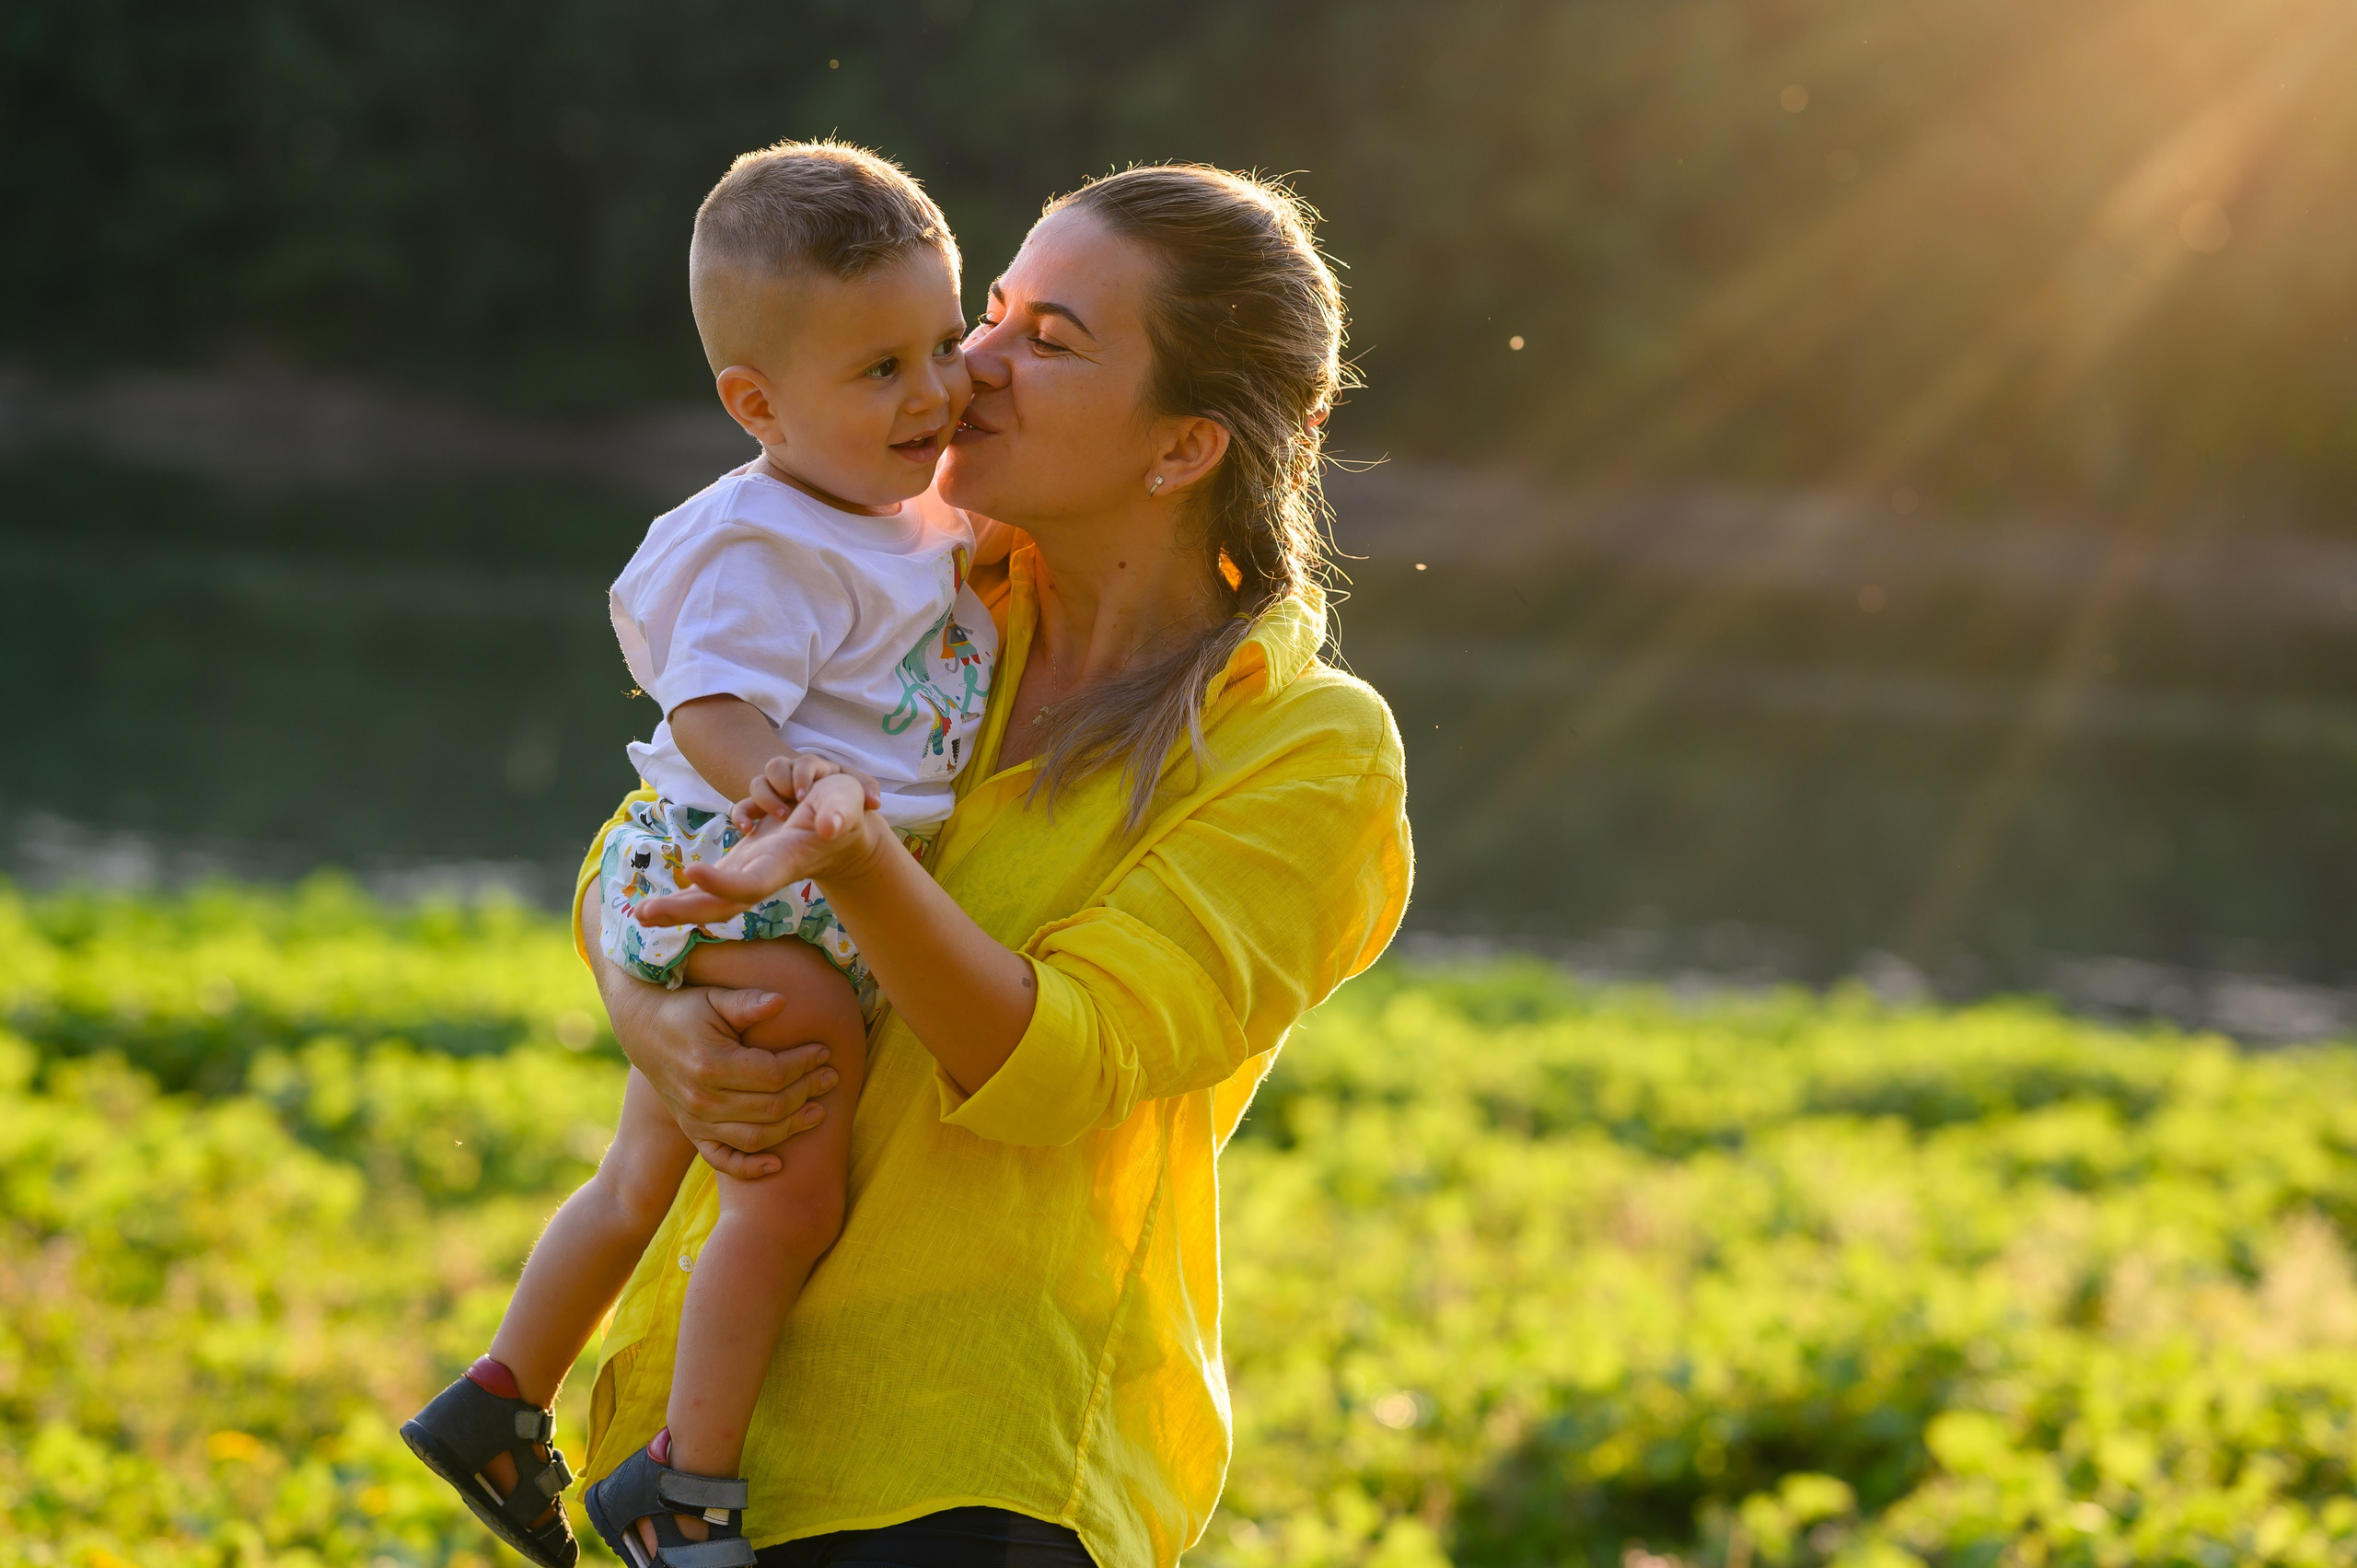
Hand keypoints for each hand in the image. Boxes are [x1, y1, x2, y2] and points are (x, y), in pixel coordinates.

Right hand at [595, 964, 837, 1177]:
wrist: (643, 1031)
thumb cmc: (686, 1010)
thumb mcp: (714, 998)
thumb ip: (747, 1002)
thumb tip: (782, 1001)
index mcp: (711, 1064)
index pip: (772, 1073)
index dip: (803, 1064)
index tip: (824, 1052)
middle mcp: (703, 1099)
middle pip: (770, 1107)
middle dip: (807, 1092)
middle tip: (830, 1078)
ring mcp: (697, 1120)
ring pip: (755, 1137)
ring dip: (792, 1128)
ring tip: (819, 1112)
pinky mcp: (693, 1132)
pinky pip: (723, 1160)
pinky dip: (750, 1168)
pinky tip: (777, 1165)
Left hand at [639, 774, 886, 925]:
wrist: (839, 824)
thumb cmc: (842, 812)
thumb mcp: (846, 806)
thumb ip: (839, 815)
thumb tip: (828, 827)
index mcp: (785, 862)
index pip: (752, 883)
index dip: (724, 882)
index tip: (693, 872)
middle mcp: (762, 871)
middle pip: (721, 902)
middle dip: (683, 910)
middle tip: (643, 915)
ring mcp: (747, 867)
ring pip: (706, 893)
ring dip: (679, 902)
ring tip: (646, 913)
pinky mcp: (738, 860)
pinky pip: (706, 876)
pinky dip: (691, 884)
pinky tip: (685, 881)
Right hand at [731, 752, 883, 834]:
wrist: (831, 819)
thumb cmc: (844, 800)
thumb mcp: (856, 792)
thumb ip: (866, 789)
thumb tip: (875, 801)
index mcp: (814, 769)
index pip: (803, 763)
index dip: (801, 776)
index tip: (803, 796)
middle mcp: (791, 777)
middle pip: (775, 766)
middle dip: (782, 784)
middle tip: (793, 806)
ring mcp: (775, 793)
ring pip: (758, 784)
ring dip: (765, 800)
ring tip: (782, 820)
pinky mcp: (760, 812)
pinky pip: (743, 808)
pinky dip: (741, 816)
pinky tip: (748, 831)